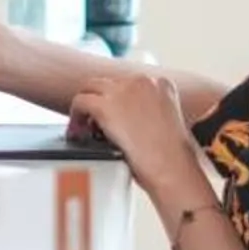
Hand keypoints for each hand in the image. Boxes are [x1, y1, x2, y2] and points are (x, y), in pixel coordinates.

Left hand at [67, 64, 216, 214]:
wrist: (172, 168)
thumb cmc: (172, 156)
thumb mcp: (164, 124)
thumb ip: (146, 112)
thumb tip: (123, 117)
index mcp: (161, 84)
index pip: (129, 83)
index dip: (117, 100)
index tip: (113, 115)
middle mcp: (142, 82)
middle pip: (108, 83)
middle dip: (100, 101)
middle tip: (93, 123)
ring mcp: (123, 91)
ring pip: (91, 88)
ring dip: (86, 107)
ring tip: (83, 127)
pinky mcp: (105, 106)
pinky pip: (80, 102)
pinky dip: (76, 117)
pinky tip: (77, 132)